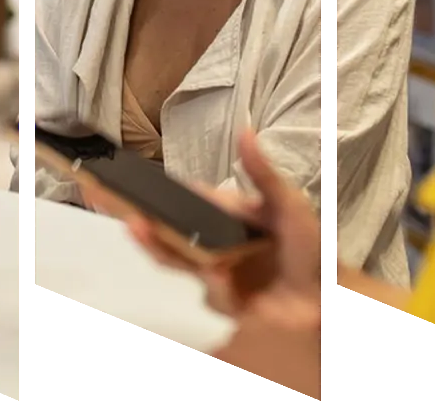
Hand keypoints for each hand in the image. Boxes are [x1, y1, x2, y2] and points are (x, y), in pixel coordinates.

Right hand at [124, 130, 323, 396]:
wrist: (328, 300)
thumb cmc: (308, 250)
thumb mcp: (288, 204)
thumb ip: (263, 172)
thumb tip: (245, 130)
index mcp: (222, 217)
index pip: (182, 201)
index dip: (154, 193)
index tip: (125, 178)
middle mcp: (210, 245)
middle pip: (164, 230)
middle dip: (135, 215)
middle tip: (106, 195)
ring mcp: (212, 275)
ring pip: (173, 259)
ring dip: (153, 244)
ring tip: (136, 225)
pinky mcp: (223, 304)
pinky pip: (210, 291)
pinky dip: (214, 282)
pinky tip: (220, 272)